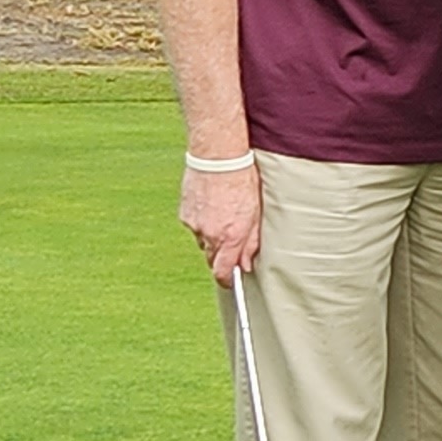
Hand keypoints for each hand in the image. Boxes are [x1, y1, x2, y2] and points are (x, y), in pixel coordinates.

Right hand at [180, 161, 261, 283]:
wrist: (218, 158)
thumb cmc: (243, 182)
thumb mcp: (256, 214)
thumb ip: (250, 243)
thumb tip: (245, 265)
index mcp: (230, 236)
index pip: (222, 271)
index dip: (226, 280)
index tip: (229, 282)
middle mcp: (210, 234)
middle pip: (211, 258)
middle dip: (221, 256)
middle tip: (231, 242)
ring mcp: (194, 224)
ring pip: (203, 241)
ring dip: (212, 236)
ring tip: (223, 216)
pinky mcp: (185, 213)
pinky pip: (194, 226)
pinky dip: (202, 221)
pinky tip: (212, 206)